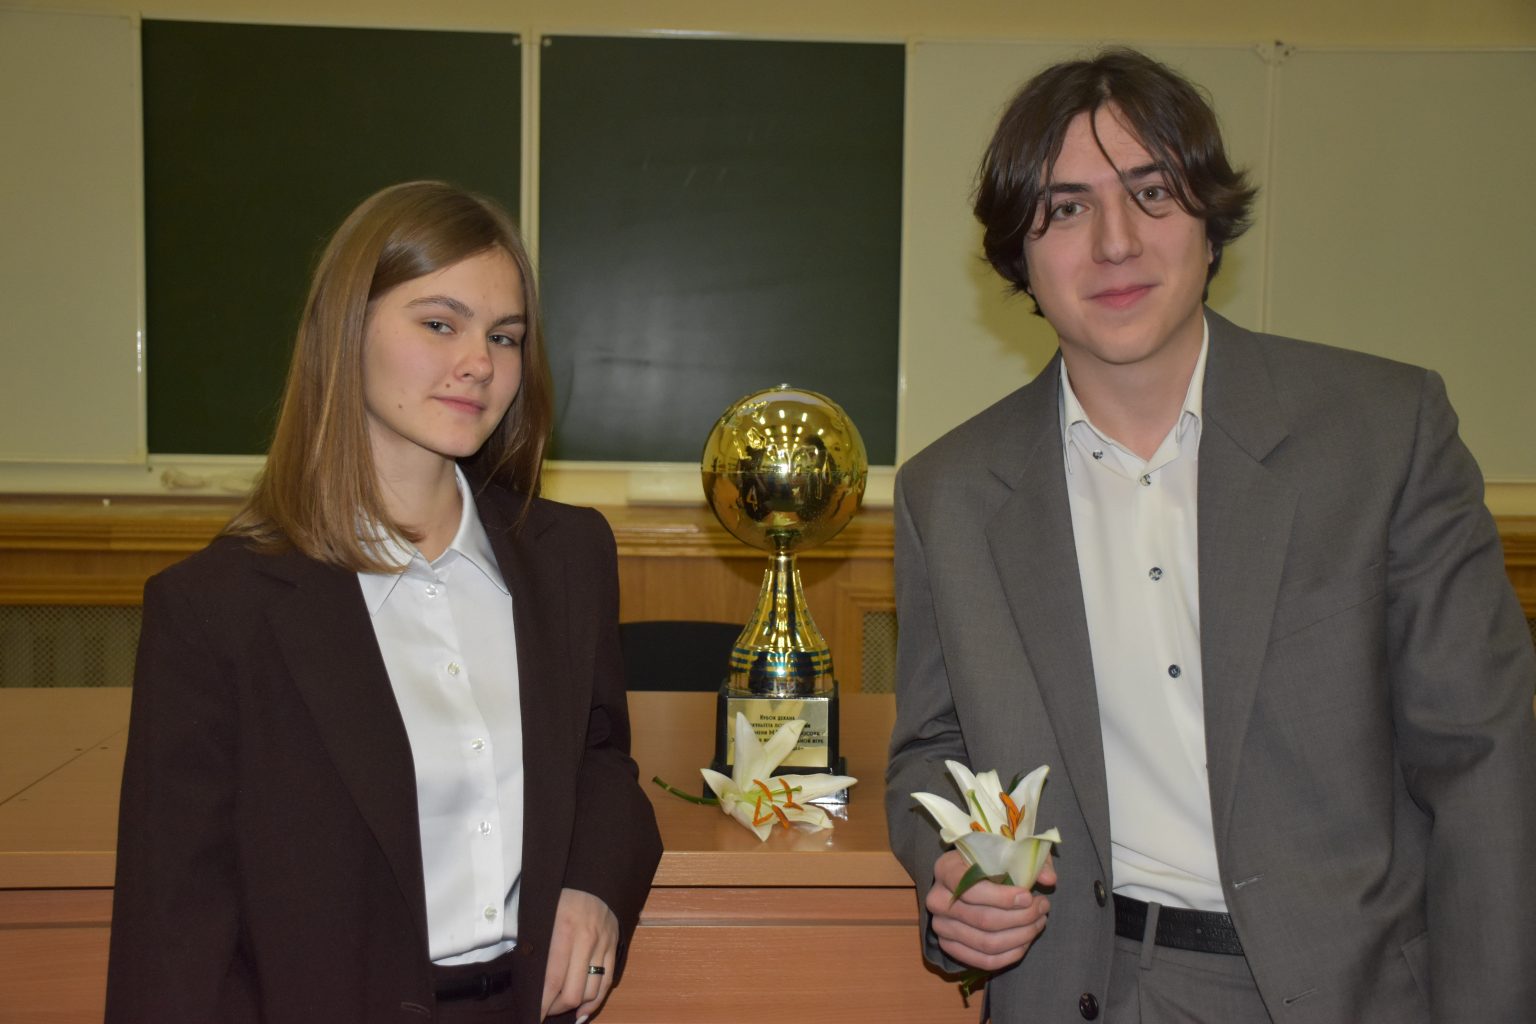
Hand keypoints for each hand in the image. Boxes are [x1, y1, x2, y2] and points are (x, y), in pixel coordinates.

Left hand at [541, 888, 618, 1021]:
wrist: (591, 880)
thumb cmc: (558, 898)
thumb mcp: (541, 916)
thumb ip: (534, 945)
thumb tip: (527, 981)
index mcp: (562, 929)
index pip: (552, 979)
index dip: (542, 1004)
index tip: (533, 1016)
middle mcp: (586, 939)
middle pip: (573, 992)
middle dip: (556, 1008)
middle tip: (545, 1009)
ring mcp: (603, 945)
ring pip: (591, 992)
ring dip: (574, 1007)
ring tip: (560, 1007)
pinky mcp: (614, 948)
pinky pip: (607, 983)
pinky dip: (594, 1002)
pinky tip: (582, 1010)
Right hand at [926, 849, 1055, 971]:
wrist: (967, 880)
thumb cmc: (987, 863)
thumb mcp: (1004, 852)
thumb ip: (1028, 862)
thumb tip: (1050, 879)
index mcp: (945, 869)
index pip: (970, 888)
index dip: (1002, 897)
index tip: (1028, 896)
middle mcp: (937, 899)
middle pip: (983, 919)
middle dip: (1021, 918)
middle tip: (1043, 907)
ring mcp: (941, 926)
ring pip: (986, 943)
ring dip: (1021, 936)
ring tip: (1039, 922)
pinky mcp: (949, 946)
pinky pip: (984, 960)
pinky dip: (1010, 954)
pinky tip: (1026, 941)